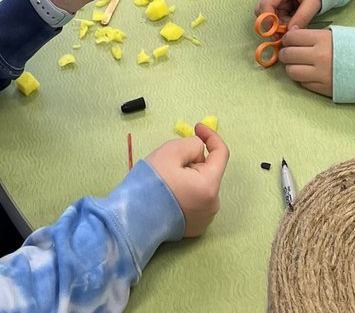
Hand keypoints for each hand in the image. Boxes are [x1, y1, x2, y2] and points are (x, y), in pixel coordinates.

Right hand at [145, 123, 228, 237]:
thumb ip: (191, 144)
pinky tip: (169, 194)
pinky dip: (187, 191)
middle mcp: (212, 205)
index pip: (221, 153)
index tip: (197, 127)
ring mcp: (205, 218)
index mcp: (210, 186)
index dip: (210, 136)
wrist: (133, 220)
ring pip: (202, 185)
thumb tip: (199, 149)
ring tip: (167, 178)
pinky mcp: (195, 227)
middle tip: (171, 159)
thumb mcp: (170, 151)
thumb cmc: (151, 184)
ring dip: (190, 176)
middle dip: (193, 159)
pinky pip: (197, 200)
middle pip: (208, 171)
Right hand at [255, 0, 321, 28]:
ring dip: (277, 23)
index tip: (278, 34)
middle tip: (285, 34)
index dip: (268, 21)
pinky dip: (280, 20)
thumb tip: (291, 33)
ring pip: (267, 13)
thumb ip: (303, 17)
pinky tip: (291, 23)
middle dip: (272, 24)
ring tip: (292, 27)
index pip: (265, 4)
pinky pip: (273, 13)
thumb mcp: (313, 2)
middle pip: (262, 9)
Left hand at [278, 28, 332, 97]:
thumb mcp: (334, 35)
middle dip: (284, 53)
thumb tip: (293, 39)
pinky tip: (308, 73)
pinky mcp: (324, 89)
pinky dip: (302, 78)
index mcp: (321, 39)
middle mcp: (318, 57)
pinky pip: (303, 83)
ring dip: (290, 67)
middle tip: (287, 53)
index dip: (287, 39)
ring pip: (292, 71)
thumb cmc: (354, 47)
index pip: (292, 38)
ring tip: (296, 64)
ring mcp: (320, 74)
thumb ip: (313, 37)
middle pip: (288, 55)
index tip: (288, 41)